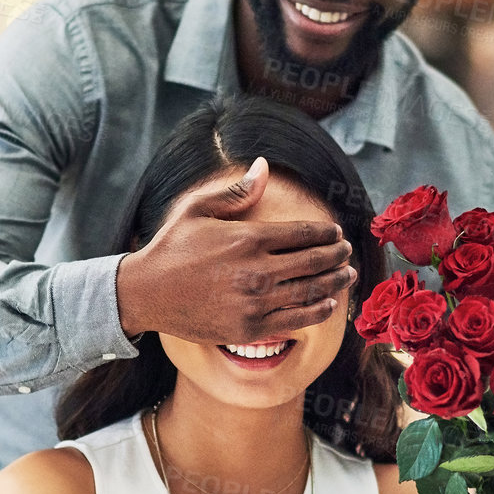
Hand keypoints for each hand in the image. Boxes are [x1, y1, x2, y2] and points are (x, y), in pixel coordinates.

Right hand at [115, 157, 356, 342]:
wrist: (146, 293)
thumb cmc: (172, 247)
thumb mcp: (197, 209)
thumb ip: (236, 191)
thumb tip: (264, 166)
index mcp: (247, 237)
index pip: (302, 233)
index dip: (325, 232)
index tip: (335, 232)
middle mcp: (256, 270)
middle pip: (314, 261)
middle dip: (337, 254)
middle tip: (347, 251)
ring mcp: (255, 302)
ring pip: (311, 291)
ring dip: (336, 281)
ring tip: (348, 274)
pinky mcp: (250, 327)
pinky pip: (296, 319)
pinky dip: (319, 310)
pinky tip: (329, 303)